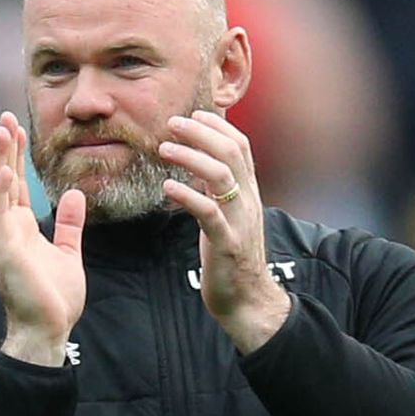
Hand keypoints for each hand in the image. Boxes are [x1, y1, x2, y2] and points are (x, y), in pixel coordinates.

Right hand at [0, 112, 86, 366]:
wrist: (49, 330)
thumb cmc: (54, 297)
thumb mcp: (67, 252)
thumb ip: (67, 224)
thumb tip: (71, 196)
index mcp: (19, 228)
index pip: (15, 185)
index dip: (15, 156)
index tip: (17, 129)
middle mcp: (5, 230)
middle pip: (0, 180)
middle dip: (2, 150)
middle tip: (5, 118)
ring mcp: (2, 240)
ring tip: (2, 132)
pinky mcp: (5, 253)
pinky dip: (1, 193)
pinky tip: (5, 171)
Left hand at [158, 110, 289, 352]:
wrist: (249, 301)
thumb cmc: (232, 258)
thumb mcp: (229, 217)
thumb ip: (219, 191)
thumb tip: (198, 165)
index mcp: (250, 194)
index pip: (241, 147)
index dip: (218, 126)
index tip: (193, 114)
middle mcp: (249, 202)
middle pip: (232, 153)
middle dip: (201, 132)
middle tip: (172, 122)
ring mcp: (239, 222)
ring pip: (222, 176)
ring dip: (191, 157)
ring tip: (164, 148)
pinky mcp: (227, 244)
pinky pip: (210, 213)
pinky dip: (189, 196)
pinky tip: (168, 187)